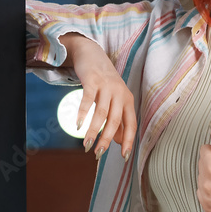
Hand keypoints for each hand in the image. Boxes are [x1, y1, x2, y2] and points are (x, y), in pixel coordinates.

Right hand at [62, 33, 136, 160]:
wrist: (93, 54)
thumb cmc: (105, 82)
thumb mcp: (115, 100)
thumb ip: (118, 119)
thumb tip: (120, 141)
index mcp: (128, 101)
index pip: (131, 124)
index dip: (129, 141)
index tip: (124, 157)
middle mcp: (121, 94)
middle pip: (116, 121)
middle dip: (107, 140)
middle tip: (98, 154)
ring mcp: (107, 87)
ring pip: (102, 113)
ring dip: (94, 131)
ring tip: (87, 145)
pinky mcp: (93, 81)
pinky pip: (88, 99)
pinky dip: (83, 113)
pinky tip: (78, 125)